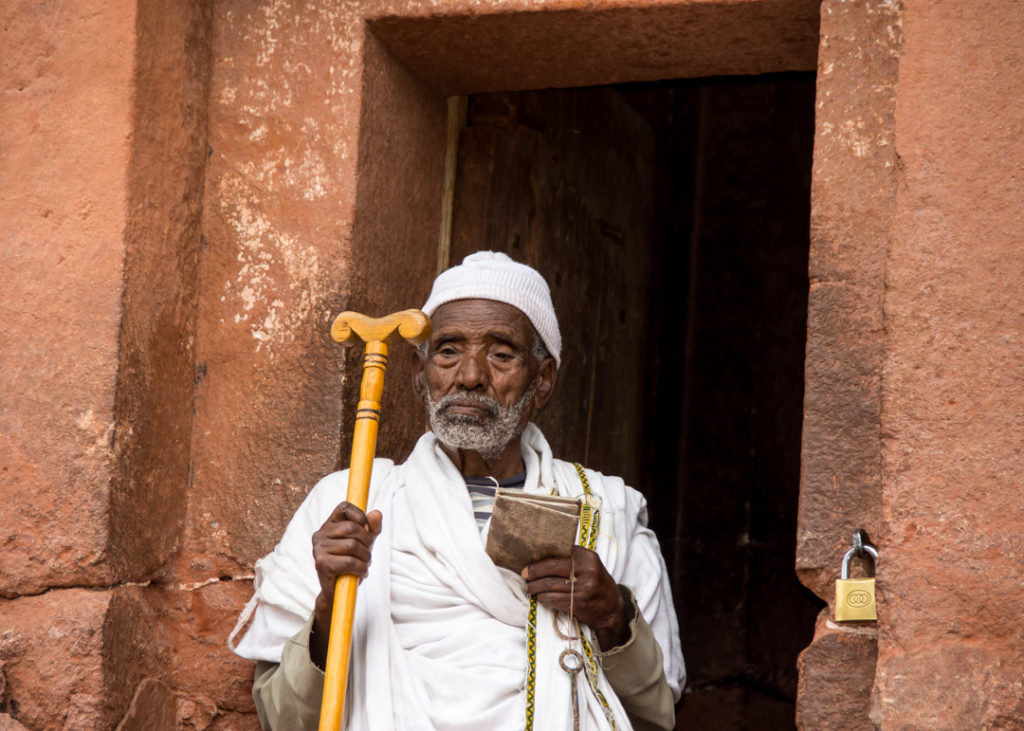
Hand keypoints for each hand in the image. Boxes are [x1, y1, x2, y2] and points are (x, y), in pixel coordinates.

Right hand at [309, 502, 381, 665]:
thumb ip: (372, 528)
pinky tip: (361, 574)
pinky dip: (361, 569)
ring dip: (365, 558)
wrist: (337, 592)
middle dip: (367, 542)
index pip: (344, 507)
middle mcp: (320, 534)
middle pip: (352, 528)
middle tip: (367, 554)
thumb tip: (377, 513)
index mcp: (329, 525)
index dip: (360, 514)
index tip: (366, 528)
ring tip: (364, 565)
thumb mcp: (364, 543)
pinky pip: (349, 562)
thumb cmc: (351, 563)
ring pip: (352, 545)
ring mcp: (319, 549)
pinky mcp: (321, 564)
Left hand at [522, 546, 628, 648]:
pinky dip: (543, 598)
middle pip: (551, 568)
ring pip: (550, 585)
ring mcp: (583, 588)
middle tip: (525, 574)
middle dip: (534, 571)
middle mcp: (587, 570)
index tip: (529, 560)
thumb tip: (542, 555)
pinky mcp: (578, 604)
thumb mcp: (591, 566)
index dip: (541, 557)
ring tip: (529, 587)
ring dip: (535, 587)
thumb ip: (572, 559)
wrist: (612, 609)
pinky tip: (539, 597)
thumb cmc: (597, 584)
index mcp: (588, 557)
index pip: (559, 552)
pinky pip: (553, 599)